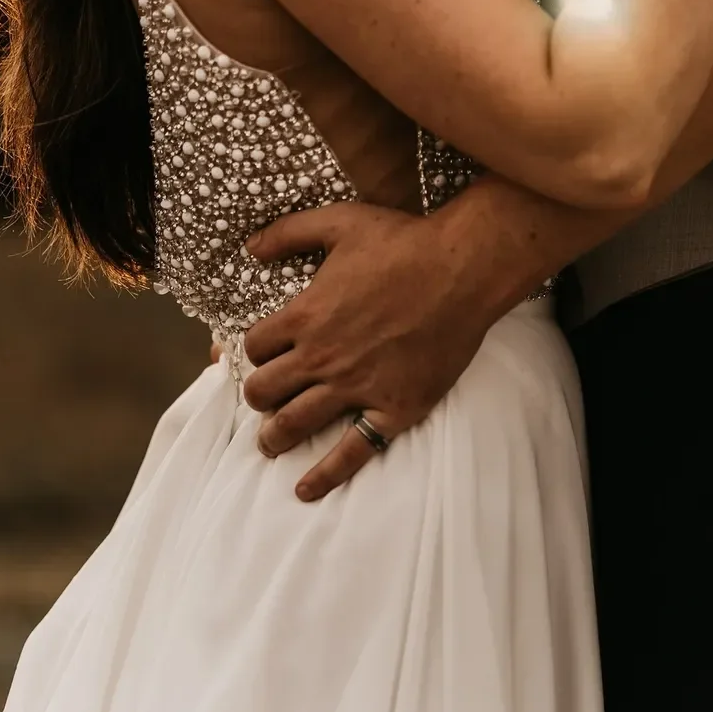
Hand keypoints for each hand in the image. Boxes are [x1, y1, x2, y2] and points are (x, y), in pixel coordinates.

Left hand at [241, 201, 499, 499]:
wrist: (463, 269)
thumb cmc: (403, 241)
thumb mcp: (340, 221)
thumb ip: (289, 231)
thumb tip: (250, 246)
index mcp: (306, 315)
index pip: (253, 347)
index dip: (251, 351)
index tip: (261, 352)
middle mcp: (323, 357)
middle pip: (264, 391)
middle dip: (257, 395)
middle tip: (263, 396)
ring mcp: (356, 387)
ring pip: (294, 424)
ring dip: (273, 436)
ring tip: (270, 442)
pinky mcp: (393, 408)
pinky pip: (352, 453)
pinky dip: (325, 475)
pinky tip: (306, 489)